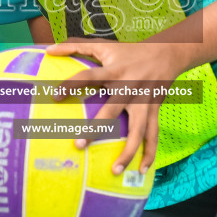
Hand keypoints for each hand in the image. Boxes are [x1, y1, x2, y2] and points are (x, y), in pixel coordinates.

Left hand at [45, 38, 190, 175]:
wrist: (167, 53)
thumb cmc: (129, 51)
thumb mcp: (104, 45)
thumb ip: (76, 46)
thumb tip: (48, 49)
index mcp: (114, 71)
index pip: (89, 76)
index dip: (72, 85)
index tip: (55, 96)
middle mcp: (129, 88)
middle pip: (112, 110)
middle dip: (96, 128)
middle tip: (78, 145)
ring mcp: (143, 102)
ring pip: (138, 130)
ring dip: (128, 151)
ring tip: (115, 171)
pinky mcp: (154, 110)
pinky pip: (153, 135)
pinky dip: (149, 153)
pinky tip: (142, 170)